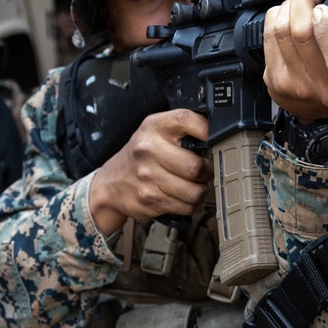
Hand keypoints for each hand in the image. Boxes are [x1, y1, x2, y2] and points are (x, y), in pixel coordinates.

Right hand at [89, 109, 211, 236]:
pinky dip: (192, 205)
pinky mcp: (151, 200)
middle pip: (195, 166)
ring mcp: (149, 177)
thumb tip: (216, 135)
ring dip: (201, 191)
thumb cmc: (139, 156)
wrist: (111, 183)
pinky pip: (186, 207)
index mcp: (153, 127)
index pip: (186, 120)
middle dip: (208, 172)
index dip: (207, 130)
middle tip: (204, 171)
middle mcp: (149, 150)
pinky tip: (185, 198)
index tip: (214, 139)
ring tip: (195, 185)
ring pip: (194, 191)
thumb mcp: (154, 132)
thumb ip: (181, 130)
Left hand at [263, 0, 327, 122]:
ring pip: (280, 33)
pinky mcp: (272, 83)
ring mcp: (292, 87)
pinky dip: (273, 20)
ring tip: (296, 4)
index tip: (324, 8)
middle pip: (301, 34)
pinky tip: (284, 17)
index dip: (326, 26)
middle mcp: (320, 87)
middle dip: (302, 4)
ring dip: (287, 8)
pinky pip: (266, 41)